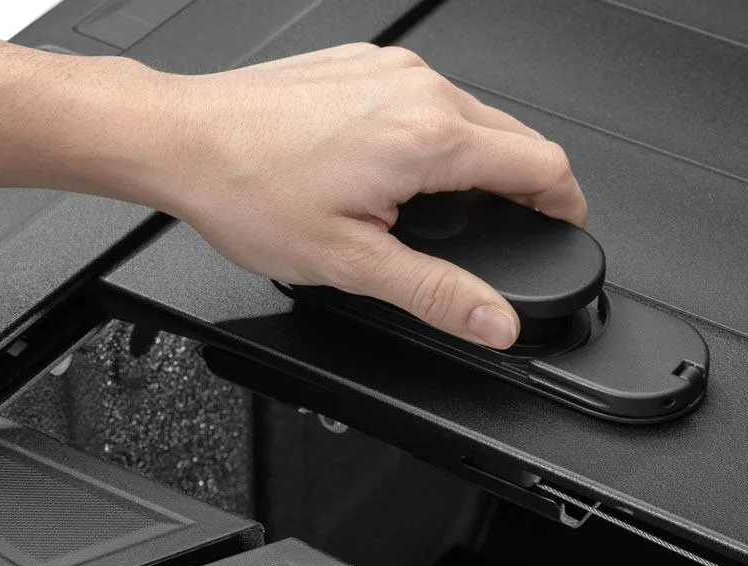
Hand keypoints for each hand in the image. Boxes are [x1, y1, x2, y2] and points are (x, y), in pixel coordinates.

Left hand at [134, 44, 586, 348]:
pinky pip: (427, 97)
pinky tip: (393, 167)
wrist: (181, 138)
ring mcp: (390, 68)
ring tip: (435, 205)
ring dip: (473, 159)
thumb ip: (436, 293)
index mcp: (428, 136)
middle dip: (521, 186)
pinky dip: (433, 135)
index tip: (562, 226)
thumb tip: (494, 320)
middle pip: (514, 136)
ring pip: (471, 115)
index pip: (543, 164)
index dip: (566, 204)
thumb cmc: (247, 189)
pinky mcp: (364, 63)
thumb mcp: (351, 261)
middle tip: (503, 228)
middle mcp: (418, 88)